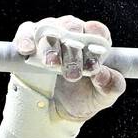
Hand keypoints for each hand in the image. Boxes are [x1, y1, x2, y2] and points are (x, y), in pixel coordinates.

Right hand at [11, 14, 125, 122]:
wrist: (57, 110)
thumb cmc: (83, 97)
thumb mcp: (103, 97)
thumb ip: (111, 86)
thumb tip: (103, 74)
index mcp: (93, 42)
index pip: (97, 31)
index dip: (96, 41)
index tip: (94, 62)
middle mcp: (72, 33)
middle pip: (72, 27)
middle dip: (72, 50)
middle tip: (73, 73)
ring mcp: (49, 35)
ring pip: (49, 29)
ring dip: (51, 46)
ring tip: (52, 65)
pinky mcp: (29, 41)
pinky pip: (26, 32)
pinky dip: (26, 39)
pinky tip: (28, 50)